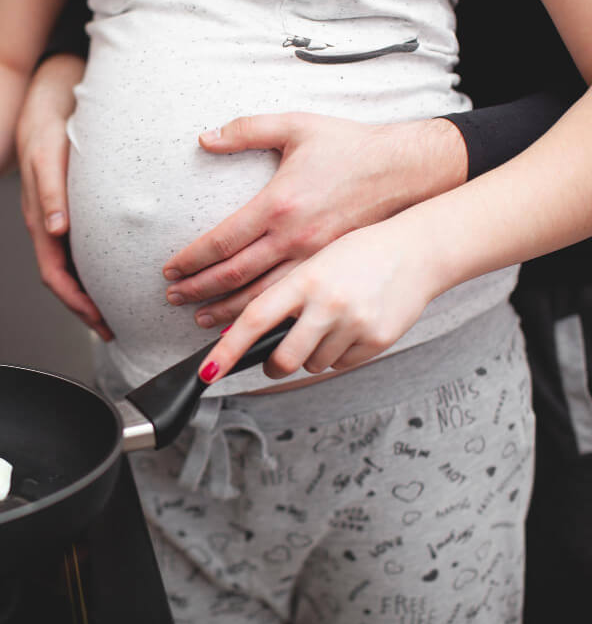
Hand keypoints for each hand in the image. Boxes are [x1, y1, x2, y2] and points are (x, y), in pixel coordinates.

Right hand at [16, 54, 112, 340]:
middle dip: (86, 308)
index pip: (53, 275)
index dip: (75, 304)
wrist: (45, 91)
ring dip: (91, 290)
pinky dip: (97, 264)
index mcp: (38, 218)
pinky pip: (81, 245)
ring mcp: (58, 216)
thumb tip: (54, 231)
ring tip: (116, 308)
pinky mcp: (71, 204)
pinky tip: (116, 267)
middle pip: (64, 278)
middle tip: (113, 328)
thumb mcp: (46, 152)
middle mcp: (47, 223)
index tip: (99, 323)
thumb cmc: (44, 119)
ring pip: (72, 265)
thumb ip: (49, 191)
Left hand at [162, 113, 466, 327]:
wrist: (407, 170)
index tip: (170, 269)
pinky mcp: (331, 269)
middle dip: (198, 290)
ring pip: (261, 296)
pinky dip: (265, 318)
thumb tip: (205, 138)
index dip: (191, 259)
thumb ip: (246, 130)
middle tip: (173, 297)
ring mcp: (314, 258)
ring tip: (200, 318)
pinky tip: (249, 323)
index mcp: (279, 203)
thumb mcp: (297, 126)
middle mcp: (294, 236)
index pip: (222, 241)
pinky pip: (291, 301)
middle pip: (234, 275)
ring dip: (226, 310)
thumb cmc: (351, 146)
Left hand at [196, 219, 441, 382]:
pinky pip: (340, 365)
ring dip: (310, 356)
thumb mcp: (313, 262)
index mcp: (303, 277)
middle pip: (283, 359)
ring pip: (313, 365)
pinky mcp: (377, 339)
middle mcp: (327, 301)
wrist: (416, 250)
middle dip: (273, 366)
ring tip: (326, 325)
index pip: (254, 320)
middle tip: (275, 359)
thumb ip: (284, 296)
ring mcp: (354, 322)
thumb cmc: (356, 254)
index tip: (207, 373)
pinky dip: (337, 354)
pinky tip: (349, 328)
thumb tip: (248, 336)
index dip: (227, 350)